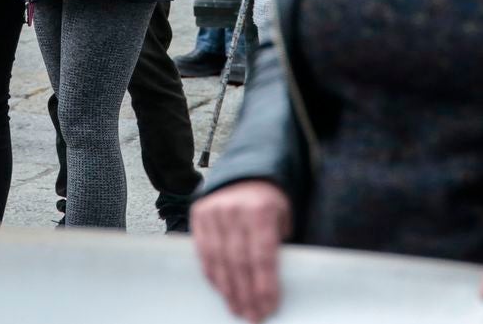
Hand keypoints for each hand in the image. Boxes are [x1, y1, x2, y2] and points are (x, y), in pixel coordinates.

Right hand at [192, 180, 291, 322]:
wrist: (244, 172)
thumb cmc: (268, 202)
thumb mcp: (282, 216)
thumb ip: (278, 244)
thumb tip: (272, 283)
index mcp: (261, 209)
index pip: (263, 256)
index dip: (265, 285)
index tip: (268, 306)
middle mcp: (235, 209)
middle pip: (240, 262)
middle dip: (247, 293)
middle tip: (252, 316)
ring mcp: (214, 211)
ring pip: (220, 259)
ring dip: (229, 289)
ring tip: (237, 309)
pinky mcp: (199, 213)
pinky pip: (203, 251)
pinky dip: (212, 274)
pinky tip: (222, 290)